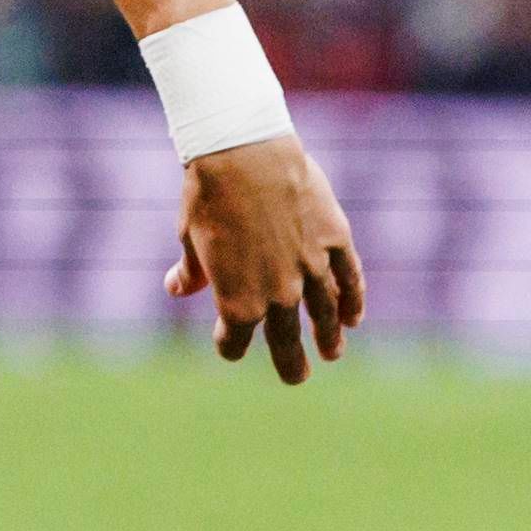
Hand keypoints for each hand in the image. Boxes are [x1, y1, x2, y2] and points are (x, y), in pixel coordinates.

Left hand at [169, 136, 363, 380]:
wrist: (243, 153)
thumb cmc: (208, 195)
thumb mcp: (189, 238)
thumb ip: (191, 272)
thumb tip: (176, 289)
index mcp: (237, 303)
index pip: (235, 341)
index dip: (230, 345)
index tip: (230, 344)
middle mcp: (278, 295)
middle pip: (286, 341)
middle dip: (290, 363)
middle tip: (297, 377)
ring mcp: (311, 270)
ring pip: (325, 316)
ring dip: (329, 337)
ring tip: (332, 353)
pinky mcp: (334, 241)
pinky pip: (349, 279)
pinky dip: (352, 301)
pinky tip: (354, 317)